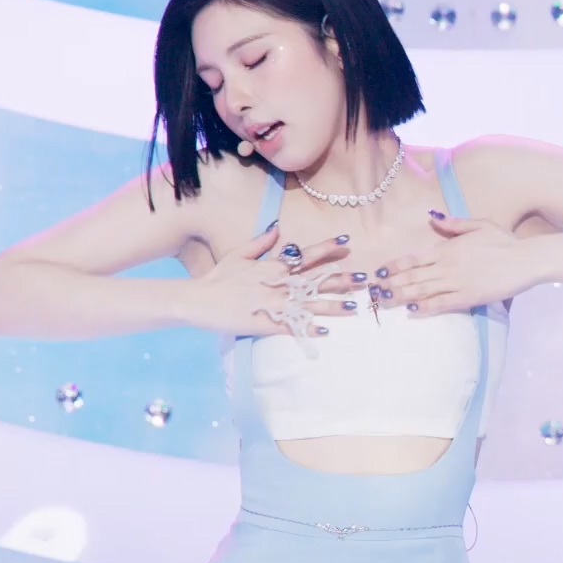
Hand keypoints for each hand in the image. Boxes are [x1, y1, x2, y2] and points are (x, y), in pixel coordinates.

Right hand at [191, 225, 362, 337]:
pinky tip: (326, 332)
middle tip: (364, 280)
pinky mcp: (265, 324)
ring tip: (355, 307)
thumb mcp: (239, 255)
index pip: (304, 255)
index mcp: (271, 266)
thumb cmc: (218, 277)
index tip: (347, 244)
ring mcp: (272, 305)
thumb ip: (261, 243)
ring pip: (309, 305)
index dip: (326, 249)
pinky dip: (308, 329)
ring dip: (333, 307)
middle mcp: (276, 284)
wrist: (198, 301)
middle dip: (341, 280)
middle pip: (314, 281)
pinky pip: (291, 327)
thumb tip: (278, 230)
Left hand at [381, 215, 545, 314]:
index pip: (415, 258)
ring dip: (401, 297)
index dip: (396, 266)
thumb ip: (453, 224)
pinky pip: (441, 304)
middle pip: (413, 277)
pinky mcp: (467, 298)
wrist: (525, 260)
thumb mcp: (478, 225)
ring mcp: (457, 283)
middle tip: (375, 291)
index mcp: (449, 248)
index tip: (381, 271)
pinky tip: (411, 311)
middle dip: (392, 284)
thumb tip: (432, 217)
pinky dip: (424, 307)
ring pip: (422, 291)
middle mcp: (448, 266)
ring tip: (385, 302)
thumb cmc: (504, 240)